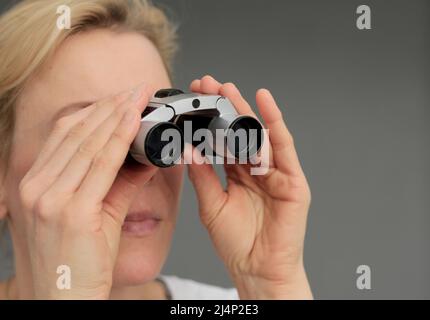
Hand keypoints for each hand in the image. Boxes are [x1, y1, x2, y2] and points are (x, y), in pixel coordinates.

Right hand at [18, 85, 156, 298]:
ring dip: (116, 116)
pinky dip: (119, 139)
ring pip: (88, 144)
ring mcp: (50, 198)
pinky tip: (134, 121)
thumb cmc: (79, 262)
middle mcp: (37, 186)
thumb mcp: (97, 215)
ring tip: (138, 98)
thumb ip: (119, 184)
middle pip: (76, 133)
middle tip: (134, 90)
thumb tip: (144, 158)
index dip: (94, 113)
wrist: (65, 300)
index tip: (118, 98)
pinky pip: (101, 165)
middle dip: (109, 107)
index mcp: (36, 184)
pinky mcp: (71, 211)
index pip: (66, 136)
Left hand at [186, 76, 311, 298]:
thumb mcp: (211, 204)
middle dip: (224, 106)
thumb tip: (188, 148)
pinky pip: (284, 147)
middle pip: (240, 132)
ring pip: (260, 134)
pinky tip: (264, 102)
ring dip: (244, 110)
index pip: (222, 140)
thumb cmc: (237, 242)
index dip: (209, 120)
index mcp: (238, 174)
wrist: (257, 269)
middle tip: (207, 84)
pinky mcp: (292, 180)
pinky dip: (275, 123)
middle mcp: (257, 169)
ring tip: (227, 89)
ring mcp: (276, 172)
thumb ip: (203, 175)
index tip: (194, 99)